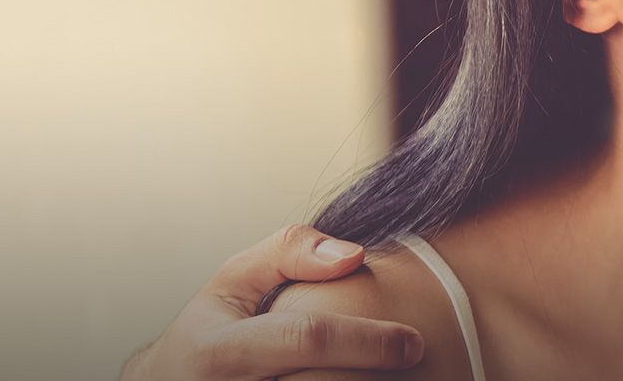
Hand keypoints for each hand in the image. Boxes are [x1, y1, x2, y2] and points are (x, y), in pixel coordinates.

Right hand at [119, 225, 423, 380]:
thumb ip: (288, 254)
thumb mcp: (231, 284)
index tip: (413, 342)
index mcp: (223, 351)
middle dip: (372, 376)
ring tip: (391, 375)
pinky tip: (359, 380)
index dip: (368, 340)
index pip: (307, 340)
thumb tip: (355, 254)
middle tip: (410, 362)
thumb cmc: (209, 333)